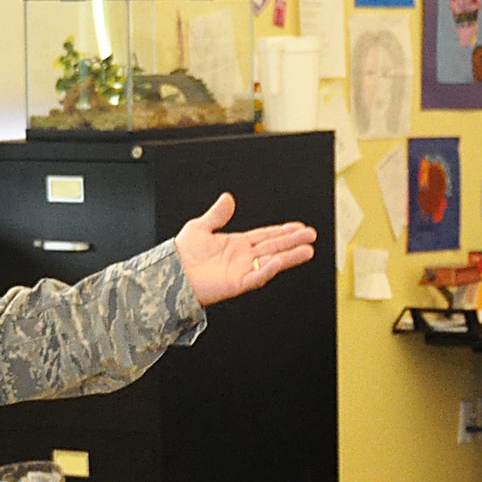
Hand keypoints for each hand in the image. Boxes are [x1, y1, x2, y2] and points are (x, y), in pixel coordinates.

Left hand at [175, 192, 315, 304]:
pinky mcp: (237, 283)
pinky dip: (270, 268)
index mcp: (237, 244)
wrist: (170, 272)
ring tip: (308, 249)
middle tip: (311, 235)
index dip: (283, 231)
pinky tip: (281, 260)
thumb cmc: (181, 254)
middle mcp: (243, 257)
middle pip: (274, 247)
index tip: (299, 227)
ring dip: (290, 256)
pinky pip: (258, 275)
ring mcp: (242, 270)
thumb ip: (217, 214)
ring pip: (272, 261)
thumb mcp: (200, 227)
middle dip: (293, 241)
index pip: (266, 236)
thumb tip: (228, 198)